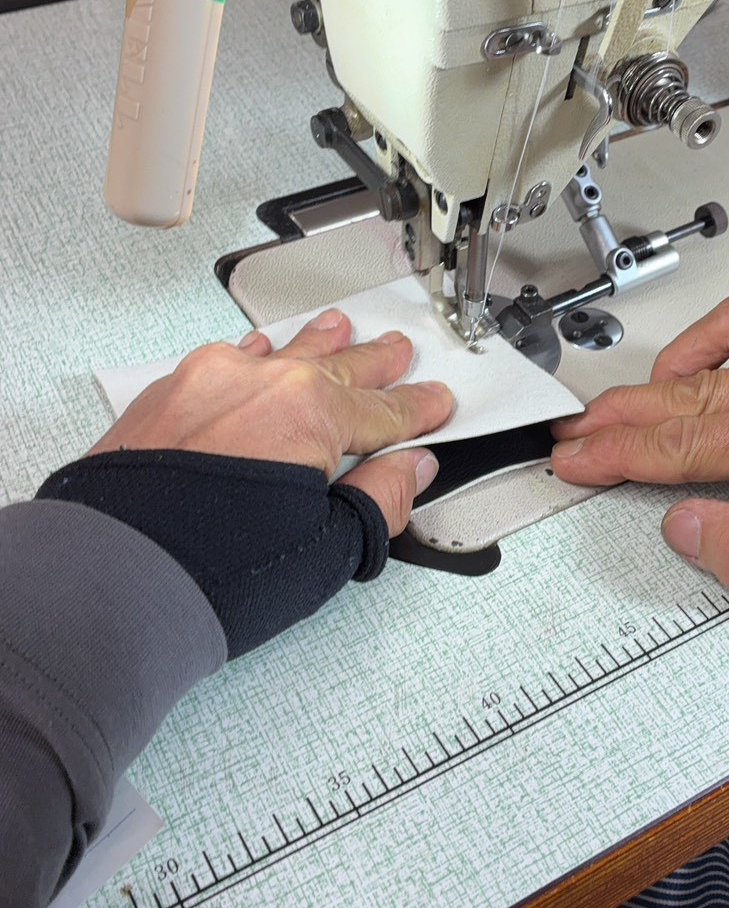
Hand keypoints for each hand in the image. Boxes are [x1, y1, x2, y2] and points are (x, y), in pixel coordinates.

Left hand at [89, 309, 453, 535]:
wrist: (114, 577)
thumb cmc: (212, 569)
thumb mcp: (326, 548)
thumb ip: (377, 502)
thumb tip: (408, 473)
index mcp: (310, 411)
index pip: (383, 411)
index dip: (417, 411)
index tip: (434, 406)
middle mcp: (259, 383)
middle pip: (334, 369)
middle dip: (373, 364)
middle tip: (398, 354)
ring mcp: (205, 385)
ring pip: (277, 354)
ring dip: (314, 345)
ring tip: (337, 330)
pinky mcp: (163, 399)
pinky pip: (224, 363)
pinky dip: (252, 359)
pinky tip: (257, 355)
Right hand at [551, 295, 728, 629]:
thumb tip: (686, 526)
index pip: (688, 441)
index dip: (621, 453)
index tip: (578, 459)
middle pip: (693, 390)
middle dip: (623, 416)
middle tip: (578, 434)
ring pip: (725, 345)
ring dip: (664, 374)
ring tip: (626, 405)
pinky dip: (722, 338)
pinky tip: (703, 361)